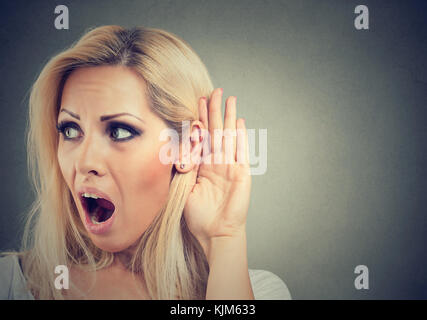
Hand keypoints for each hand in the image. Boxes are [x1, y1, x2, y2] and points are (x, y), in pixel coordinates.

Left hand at [183, 88, 250, 254]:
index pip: (202, 137)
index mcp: (203, 166)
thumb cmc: (199, 216)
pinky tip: (238, 121)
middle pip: (215, 131)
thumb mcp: (183, 189)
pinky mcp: (241, 172)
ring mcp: (230, 166)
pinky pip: (240, 150)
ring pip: (228, 136)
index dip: (199, 119)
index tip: (196, 102)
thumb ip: (182, 169)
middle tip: (213, 91)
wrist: (216, 232)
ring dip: (227, 117)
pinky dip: (240, 136)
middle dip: (213, 111)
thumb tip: (174, 152)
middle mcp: (217, 162)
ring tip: (228, 98)